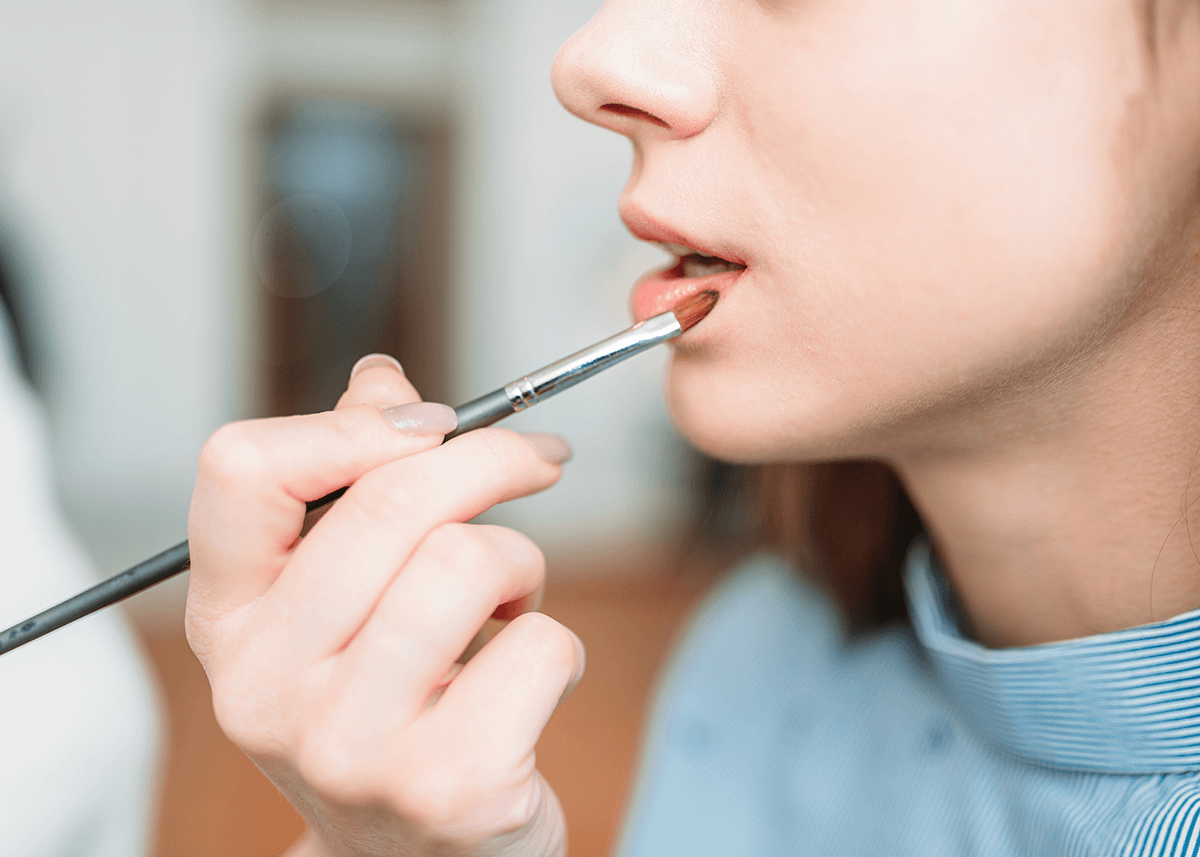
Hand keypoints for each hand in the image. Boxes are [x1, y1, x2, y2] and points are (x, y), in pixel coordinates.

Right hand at [185, 356, 582, 856]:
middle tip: (537, 462)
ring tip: (514, 599)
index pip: (240, 469)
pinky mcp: (447, 785)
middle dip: (491, 459)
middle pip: (390, 498)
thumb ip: (354, 482)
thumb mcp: (343, 605)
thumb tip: (381, 378)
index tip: (433, 424)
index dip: (351, 424)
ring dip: (524, 560)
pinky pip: (541, 643)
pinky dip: (560, 645)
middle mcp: (266, 686)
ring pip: (470, 560)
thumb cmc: (391, 712)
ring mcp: (350, 744)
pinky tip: (529, 681)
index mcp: (228, 623)